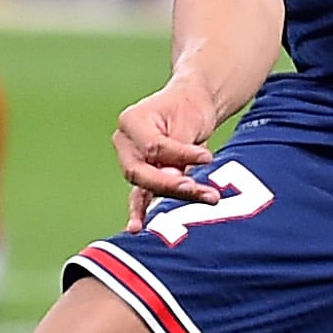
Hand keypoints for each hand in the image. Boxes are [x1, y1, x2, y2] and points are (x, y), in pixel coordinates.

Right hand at [114, 74, 220, 225]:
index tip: (207, 158)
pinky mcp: (142, 177)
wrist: (190, 104)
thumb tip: (174, 179)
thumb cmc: (188, 108)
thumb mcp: (187, 121)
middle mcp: (124, 143)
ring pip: (146, 186)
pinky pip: (142, 196)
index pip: (153, 147)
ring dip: (175, 196)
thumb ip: (178, 150)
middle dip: (169, 184)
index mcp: (131, 121)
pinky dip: (142, 211)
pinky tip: (137, 228)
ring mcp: (130, 161)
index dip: (180, 155)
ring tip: (206, 199)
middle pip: (141, 172)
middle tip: (195, 188)